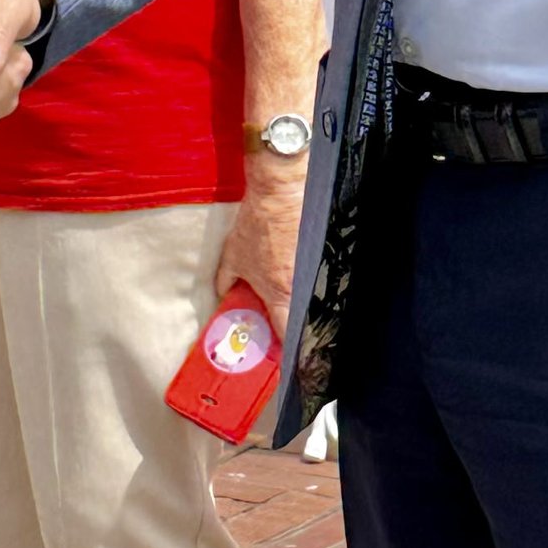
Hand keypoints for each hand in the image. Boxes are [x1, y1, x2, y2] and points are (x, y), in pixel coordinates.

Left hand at [213, 156, 306, 331]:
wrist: (281, 192)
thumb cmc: (256, 225)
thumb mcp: (232, 255)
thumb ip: (226, 280)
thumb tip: (224, 295)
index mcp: (280, 293)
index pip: (287, 332)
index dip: (284, 348)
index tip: (280, 355)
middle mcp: (302, 286)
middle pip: (303, 318)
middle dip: (295, 325)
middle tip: (283, 326)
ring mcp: (315, 270)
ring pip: (311, 296)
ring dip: (302, 302)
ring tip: (291, 297)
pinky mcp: (323, 253)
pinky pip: (317, 275)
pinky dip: (308, 278)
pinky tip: (299, 270)